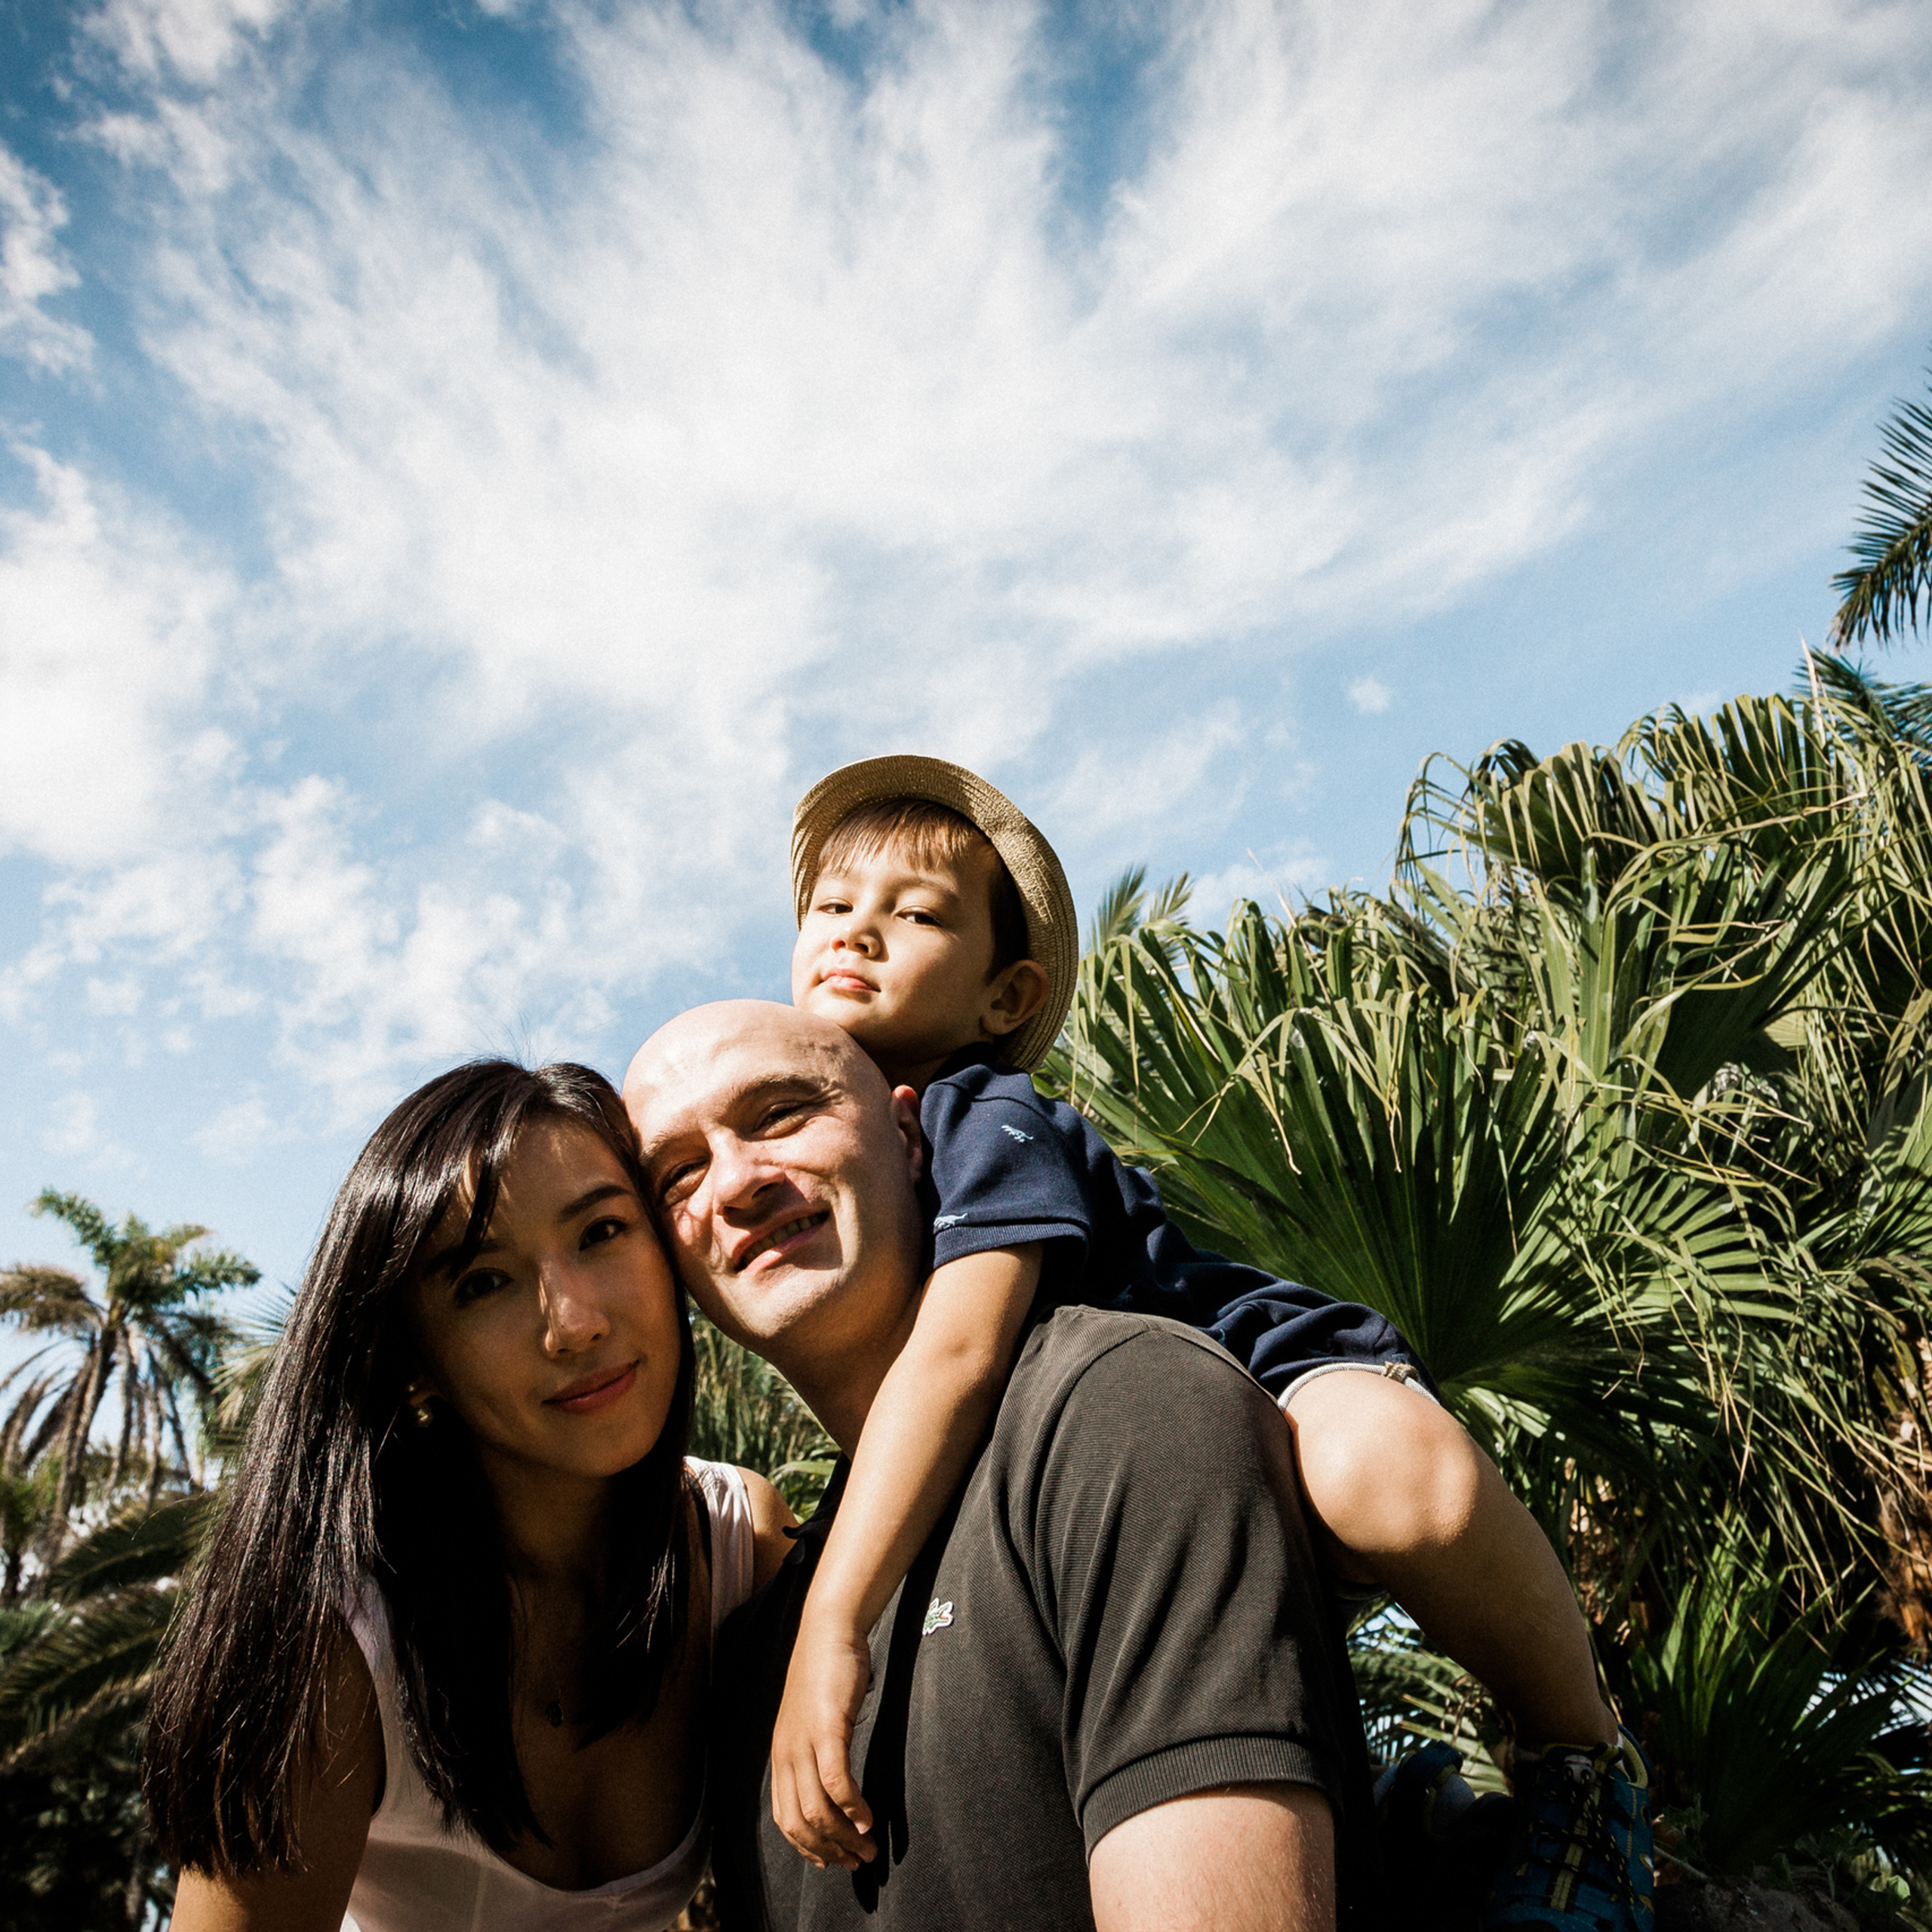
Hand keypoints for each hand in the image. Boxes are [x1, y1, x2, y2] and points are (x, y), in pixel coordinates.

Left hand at [771, 1615, 876, 1869]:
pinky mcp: (827, 1728)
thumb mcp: (813, 1718)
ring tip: (867, 1849)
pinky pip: (836, 1781)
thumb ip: (815, 1750)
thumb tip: (832, 1783)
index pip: (784, 1818)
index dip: (807, 1847)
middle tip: (855, 1863)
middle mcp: (787, 1753)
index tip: (831, 1862)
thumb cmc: (826, 1672)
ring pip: (817, 1809)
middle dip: (827, 1851)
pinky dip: (852, 1808)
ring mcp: (804, 1742)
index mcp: (781, 1754)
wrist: (829, 1629)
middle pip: (798, 1823)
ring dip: (844, 1837)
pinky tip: (868, 1819)